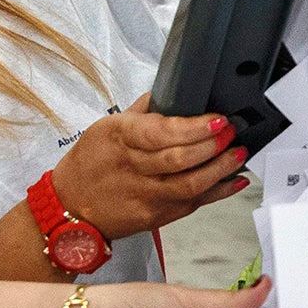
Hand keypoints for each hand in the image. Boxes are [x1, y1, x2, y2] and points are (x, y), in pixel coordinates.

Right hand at [52, 95, 248, 239]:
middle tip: (232, 132)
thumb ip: (142, 111)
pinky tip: (235, 180)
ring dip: (220, 169)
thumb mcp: (105, 127)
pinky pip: (193, 205)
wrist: (69, 208)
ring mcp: (145, 196)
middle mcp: (133, 168)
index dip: (193, 128)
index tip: (217, 120)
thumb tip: (172, 91)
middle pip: (179, 160)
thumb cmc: (89, 164)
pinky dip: (218, 192)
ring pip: (190, 185)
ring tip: (238, 153)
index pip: (160, 133)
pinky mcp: (155, 217)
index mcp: (119, 139)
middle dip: (213, 145)